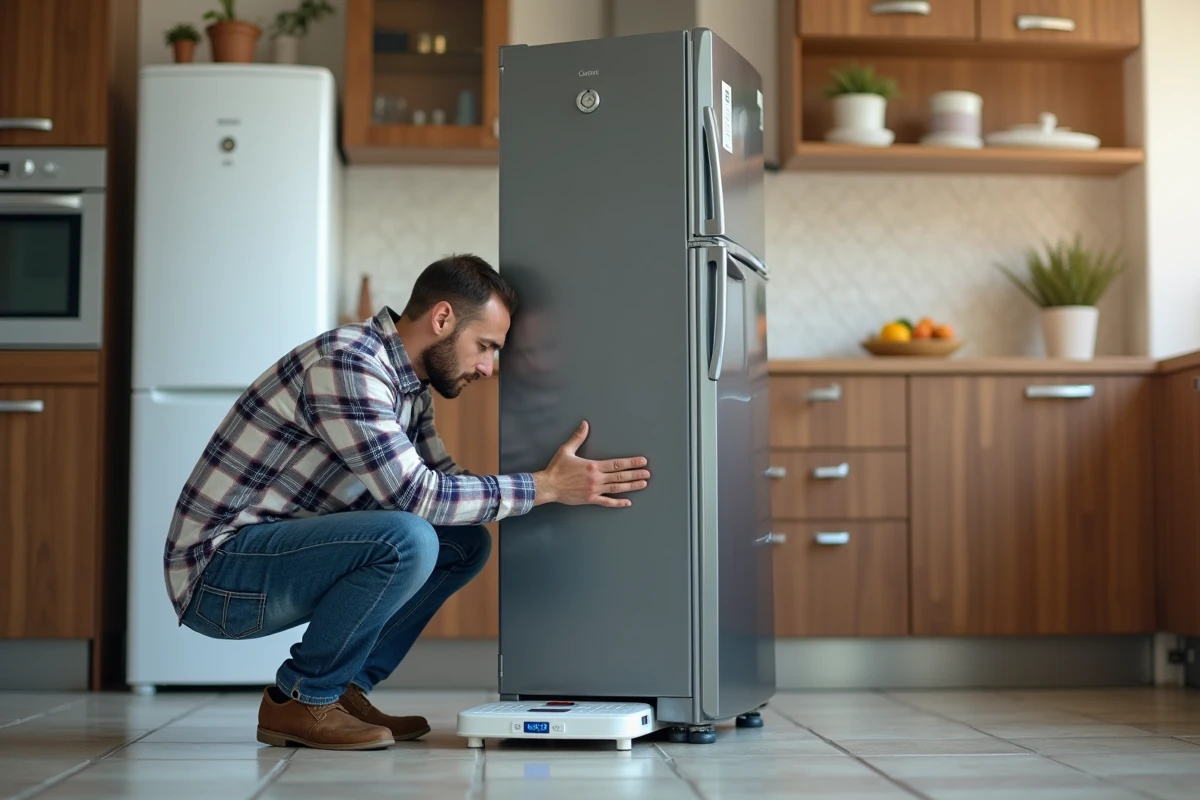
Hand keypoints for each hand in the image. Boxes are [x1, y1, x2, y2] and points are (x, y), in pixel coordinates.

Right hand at [532, 420, 649, 507]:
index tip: (642, 461)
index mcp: (593, 466)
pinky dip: (618, 503)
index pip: (617, 464)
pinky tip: (627, 502)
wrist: (548, 486)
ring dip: (631, 486)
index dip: (631, 463)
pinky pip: (607, 502)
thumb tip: (584, 424)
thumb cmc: (556, 468)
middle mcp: (596, 478)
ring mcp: (594, 490)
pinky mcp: (590, 499)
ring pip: (617, 489)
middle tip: (648, 473)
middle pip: (620, 477)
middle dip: (635, 474)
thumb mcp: (566, 450)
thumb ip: (577, 437)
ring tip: (643, 484)